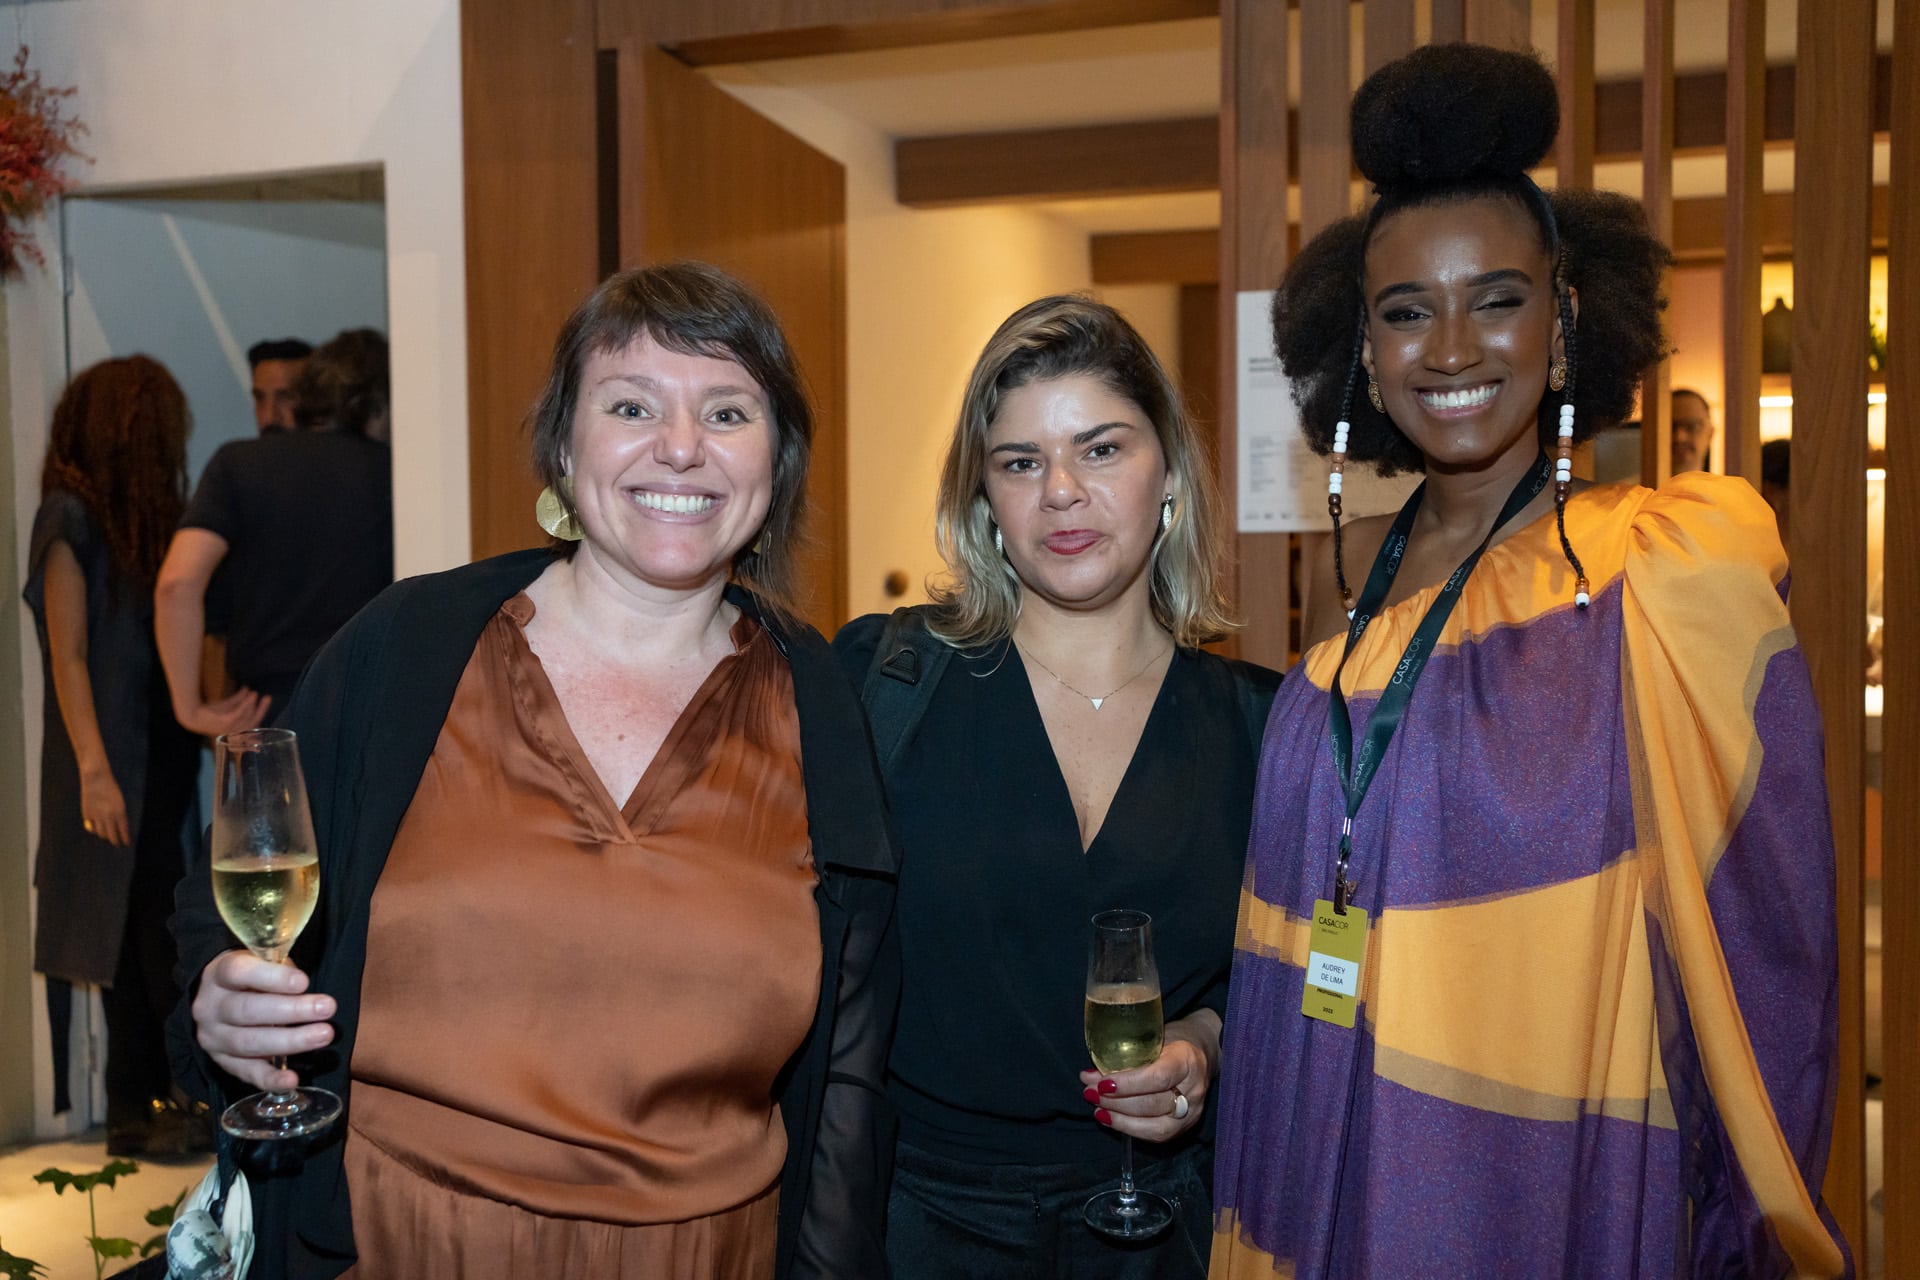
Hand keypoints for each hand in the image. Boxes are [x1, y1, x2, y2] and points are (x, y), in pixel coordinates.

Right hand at [78, 762, 130, 845]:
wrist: (96, 778)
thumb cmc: (110, 789)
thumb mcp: (120, 802)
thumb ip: (119, 815)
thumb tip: (120, 828)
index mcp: (120, 812)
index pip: (123, 830)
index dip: (125, 838)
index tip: (126, 843)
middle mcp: (108, 816)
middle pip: (111, 836)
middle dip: (115, 841)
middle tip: (117, 843)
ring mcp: (96, 816)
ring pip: (101, 833)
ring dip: (105, 836)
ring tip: (107, 837)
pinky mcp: (87, 814)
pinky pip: (91, 827)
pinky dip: (94, 830)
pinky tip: (97, 830)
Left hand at [177, 687, 269, 737]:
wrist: (191, 714)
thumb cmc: (206, 712)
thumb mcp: (225, 706)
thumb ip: (237, 700)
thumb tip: (248, 689)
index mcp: (235, 731)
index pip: (252, 725)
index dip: (260, 714)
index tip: (266, 703)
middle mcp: (234, 732)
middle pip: (253, 721)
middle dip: (261, 709)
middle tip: (267, 698)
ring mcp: (230, 728)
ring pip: (247, 716)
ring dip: (253, 704)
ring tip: (255, 694)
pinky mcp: (225, 722)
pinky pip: (240, 712)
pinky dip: (246, 703)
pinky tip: (249, 694)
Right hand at [193, 950, 335, 1089]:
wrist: (218, 998)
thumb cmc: (251, 976)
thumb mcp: (260, 961)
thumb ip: (279, 969)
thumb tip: (303, 985)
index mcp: (219, 975)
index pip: (239, 973)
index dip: (272, 978)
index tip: (304, 982)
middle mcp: (210, 1007)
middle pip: (248, 1010)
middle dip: (291, 1011)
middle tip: (326, 1008)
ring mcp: (213, 1038)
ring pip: (249, 1043)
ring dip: (290, 1041)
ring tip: (323, 1035)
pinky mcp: (222, 1062)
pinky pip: (246, 1073)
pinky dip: (270, 1079)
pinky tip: (293, 1080)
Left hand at [1079, 1035, 1210, 1143]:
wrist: (1200, 1052)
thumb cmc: (1171, 1041)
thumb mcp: (1152, 1037)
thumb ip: (1128, 1055)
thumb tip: (1091, 1075)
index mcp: (1186, 1059)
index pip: (1157, 1077)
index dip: (1127, 1084)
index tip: (1101, 1083)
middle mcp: (1194, 1088)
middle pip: (1152, 1104)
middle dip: (1115, 1102)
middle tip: (1090, 1093)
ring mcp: (1193, 1111)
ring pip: (1154, 1125)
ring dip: (1119, 1118)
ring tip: (1097, 1107)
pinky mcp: (1185, 1127)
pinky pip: (1156, 1136)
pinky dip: (1128, 1128)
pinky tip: (1109, 1118)